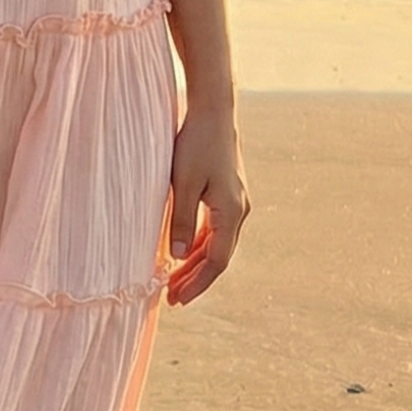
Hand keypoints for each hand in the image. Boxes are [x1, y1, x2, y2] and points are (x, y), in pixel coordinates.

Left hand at [165, 100, 249, 305]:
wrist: (213, 111)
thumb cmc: (195, 144)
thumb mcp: (182, 184)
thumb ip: (180, 221)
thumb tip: (178, 257)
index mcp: (231, 213)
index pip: (216, 262)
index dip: (197, 283)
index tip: (177, 300)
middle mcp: (239, 211)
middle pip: (218, 257)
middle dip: (195, 279)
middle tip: (172, 298)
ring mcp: (235, 202)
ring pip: (217, 244)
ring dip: (196, 263)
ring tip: (174, 280)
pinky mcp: (228, 193)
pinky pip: (214, 228)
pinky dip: (199, 244)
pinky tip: (182, 251)